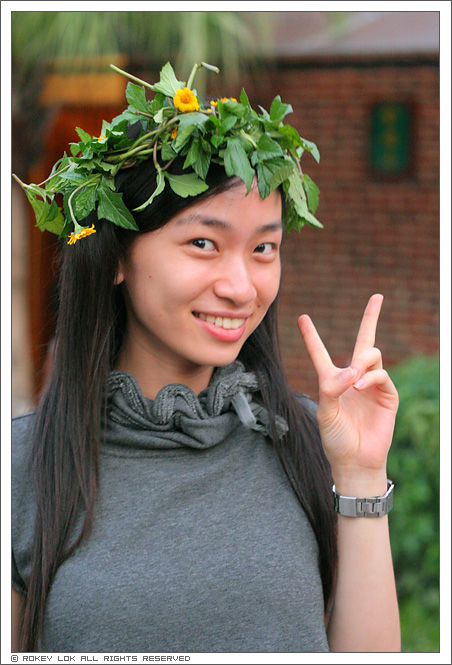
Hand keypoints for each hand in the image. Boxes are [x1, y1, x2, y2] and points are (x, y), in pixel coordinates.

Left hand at [298, 294, 398, 492]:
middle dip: (371, 317)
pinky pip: (381, 374)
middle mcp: (353, 378)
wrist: (354, 460)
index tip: (302, 317)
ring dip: (362, 360)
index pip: (320, 353)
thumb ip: (332, 387)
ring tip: (355, 379)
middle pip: (363, 340)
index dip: (311, 336)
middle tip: (377, 296)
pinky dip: (370, 377)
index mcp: (332, 381)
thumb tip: (353, 370)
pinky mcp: (387, 395)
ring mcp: (372, 385)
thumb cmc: (335, 438)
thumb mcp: (324, 411)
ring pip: (372, 354)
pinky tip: (360, 386)